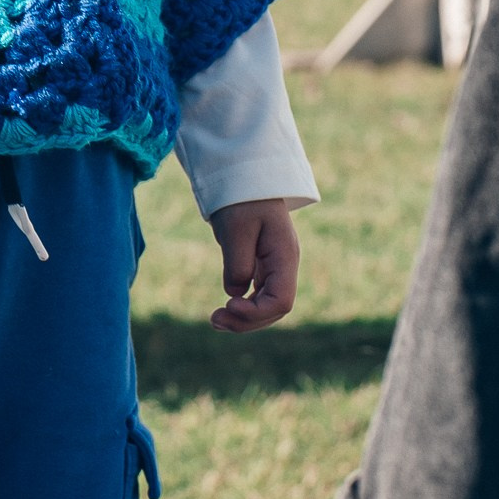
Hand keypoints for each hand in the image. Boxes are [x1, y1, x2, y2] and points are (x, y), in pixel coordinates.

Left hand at [207, 197, 298, 329]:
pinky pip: (259, 296)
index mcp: (285, 255)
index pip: (282, 300)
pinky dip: (243, 307)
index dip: (257, 312)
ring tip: (214, 320)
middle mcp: (285, 265)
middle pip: (275, 308)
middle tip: (213, 320)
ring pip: (267, 305)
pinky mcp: (263, 266)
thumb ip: (237, 263)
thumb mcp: (236, 229)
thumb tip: (236, 293)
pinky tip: (224, 310)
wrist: (244, 178)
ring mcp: (276, 266)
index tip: (228, 306)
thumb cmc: (241, 199)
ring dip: (244, 318)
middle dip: (247, 321)